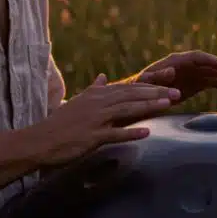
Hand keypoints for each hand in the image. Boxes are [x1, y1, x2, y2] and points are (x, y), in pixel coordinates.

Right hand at [32, 74, 180, 167]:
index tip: (168, 84)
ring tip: (168, 104)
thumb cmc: (60, 124)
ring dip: (149, 106)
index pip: (128, 87)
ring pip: (127, 110)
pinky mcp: (91, 137)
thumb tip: (103, 77)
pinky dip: (131, 132)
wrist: (39, 140)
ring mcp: (95, 120)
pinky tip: (147, 132)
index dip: (150, 86)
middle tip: (177, 93)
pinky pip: (115, 134)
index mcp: (96, 95)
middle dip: (156, 93)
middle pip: (132, 95)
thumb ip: (94, 89)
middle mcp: (98, 104)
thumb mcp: (78, 101)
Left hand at [128, 50, 216, 103]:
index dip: (211, 60)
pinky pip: (214, 83)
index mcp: (176, 61)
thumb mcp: (145, 83)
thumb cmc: (140, 88)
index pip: (197, 57)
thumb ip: (156, 77)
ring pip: (215, 73)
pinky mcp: (197, 83)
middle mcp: (188, 65)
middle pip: (210, 64)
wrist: (140, 96)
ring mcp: (194, 73)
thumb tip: (172, 70)